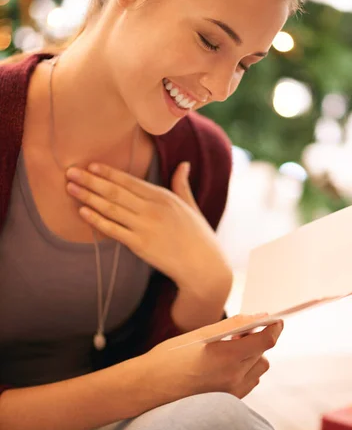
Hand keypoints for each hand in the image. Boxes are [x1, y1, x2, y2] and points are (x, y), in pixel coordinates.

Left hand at [65, 161, 230, 291]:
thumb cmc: (198, 235)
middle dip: (91, 180)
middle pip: (115, 191)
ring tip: (71, 188)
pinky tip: (83, 211)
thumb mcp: (190, 205)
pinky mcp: (140, 245)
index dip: (108, 172)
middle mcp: (153, 208)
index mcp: (163, 197)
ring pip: (111, 208)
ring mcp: (145, 227)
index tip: (90, 165)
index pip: (130, 181)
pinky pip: (113, 230)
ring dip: (88, 196)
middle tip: (70, 171)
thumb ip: (182, 184)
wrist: (203, 265)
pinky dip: (97, 220)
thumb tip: (184, 164)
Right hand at [138, 314, 283, 402]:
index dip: (275, 327)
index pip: (266, 340)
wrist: (147, 389)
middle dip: (259, 338)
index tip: (277, 318)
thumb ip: (232, 326)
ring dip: (253, 354)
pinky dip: (246, 369)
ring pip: (259, 368)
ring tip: (232, 347)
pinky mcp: (228, 402)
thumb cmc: (170, 357)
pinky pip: (250, 381)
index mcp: (226, 357)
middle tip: (242, 330)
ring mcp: (232, 393)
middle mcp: (233, 378)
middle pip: (264, 352)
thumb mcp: (200, 335)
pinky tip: (227, 363)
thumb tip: (259, 316)